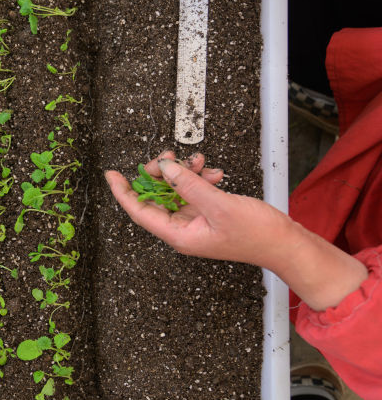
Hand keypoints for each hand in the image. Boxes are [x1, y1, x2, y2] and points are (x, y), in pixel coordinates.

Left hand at [106, 151, 368, 310]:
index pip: (139, 211)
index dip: (123, 192)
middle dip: (160, 174)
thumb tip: (165, 168)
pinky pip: (195, 192)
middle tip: (167, 156)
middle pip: (157, 197)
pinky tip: (213, 171)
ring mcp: (196, 222)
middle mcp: (183, 230)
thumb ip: (189, 185)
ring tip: (198, 161)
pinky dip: (200, 179)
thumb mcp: (220, 205)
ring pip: (177, 191)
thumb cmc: (257, 233)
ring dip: (184, 173)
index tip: (111, 174)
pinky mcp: (210, 214)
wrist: (287, 244)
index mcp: (178, 235)